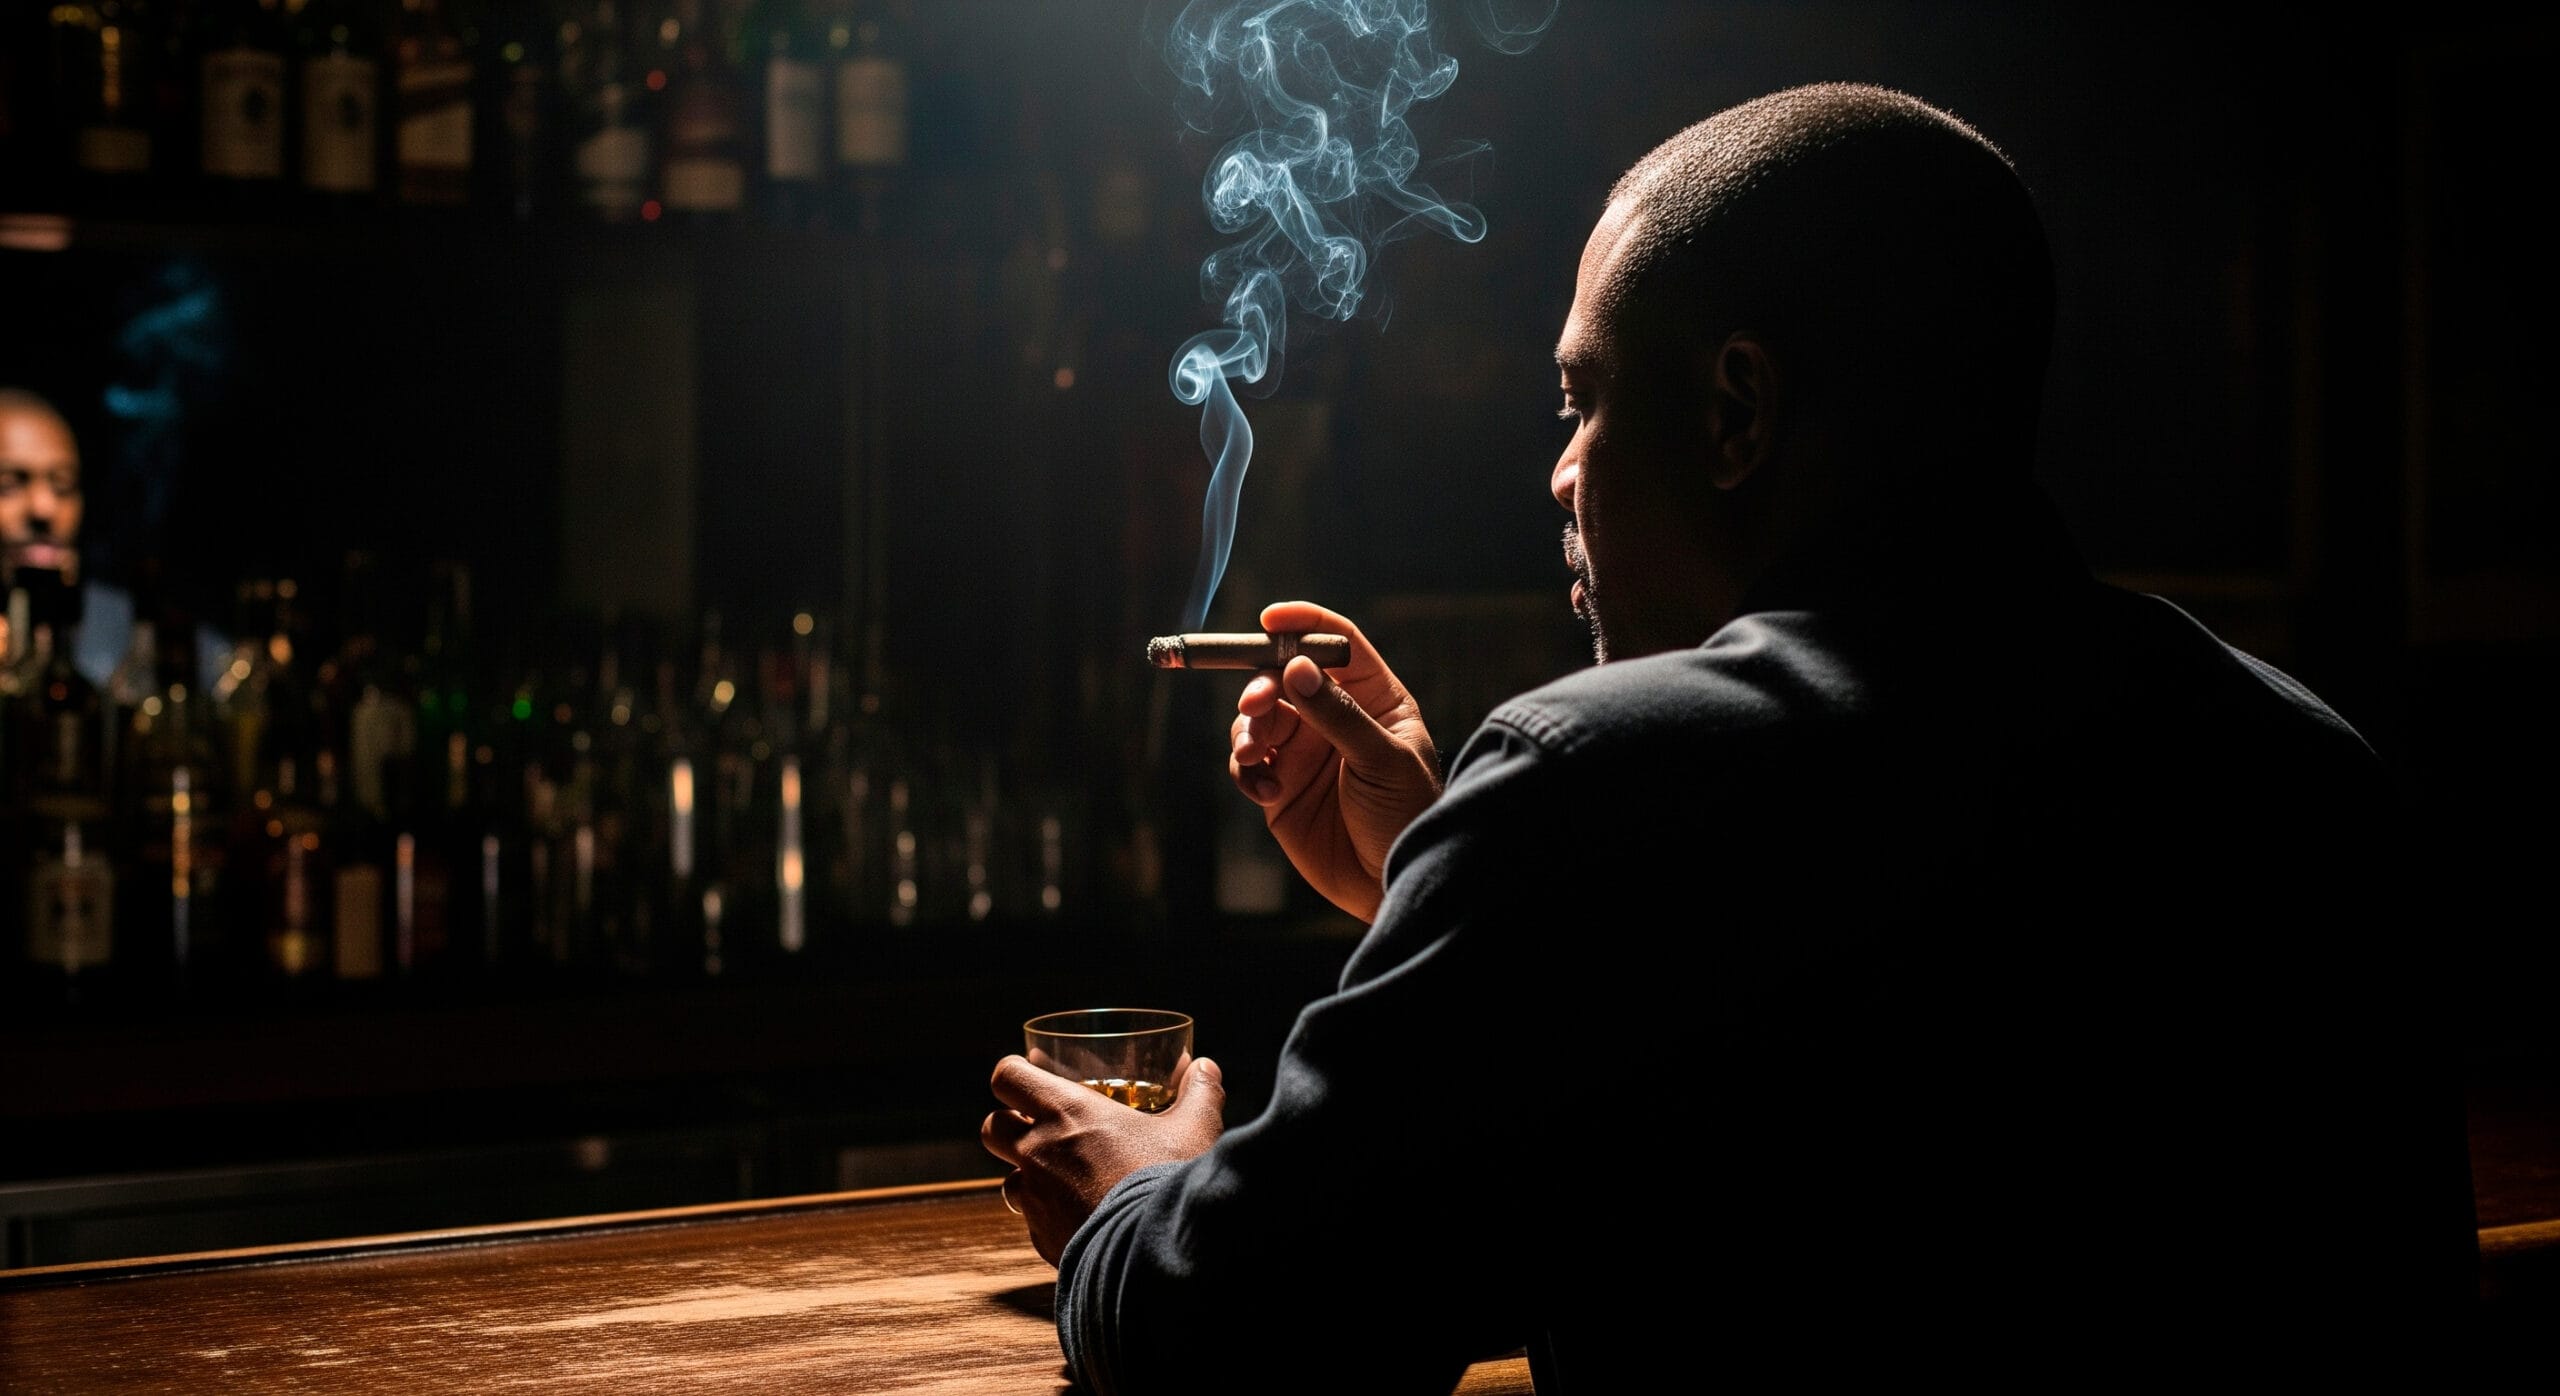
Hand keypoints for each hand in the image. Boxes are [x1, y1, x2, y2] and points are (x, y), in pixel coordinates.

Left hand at [982, 1055, 1226, 1265]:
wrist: (1154, 1251)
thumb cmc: (1166, 1179)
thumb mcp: (1193, 1129)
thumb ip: (1199, 1094)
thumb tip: (1206, 1068)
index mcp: (1064, 1112)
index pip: (1006, 1077)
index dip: (1013, 1074)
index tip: (1029, 1076)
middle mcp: (1036, 1152)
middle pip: (991, 1126)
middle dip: (1008, 1124)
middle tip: (1038, 1126)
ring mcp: (1034, 1198)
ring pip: (1006, 1177)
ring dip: (1025, 1174)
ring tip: (1061, 1176)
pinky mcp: (1041, 1236)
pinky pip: (1030, 1219)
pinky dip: (1046, 1213)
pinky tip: (1079, 1214)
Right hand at [1229, 600, 1440, 920]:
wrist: (1391, 883)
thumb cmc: (1406, 816)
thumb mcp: (1381, 761)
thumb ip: (1339, 715)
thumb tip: (1296, 668)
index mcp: (1372, 698)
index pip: (1336, 643)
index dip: (1303, 623)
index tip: (1270, 619)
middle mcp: (1333, 717)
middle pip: (1283, 676)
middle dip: (1261, 684)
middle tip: (1255, 707)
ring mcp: (1304, 751)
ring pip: (1257, 717)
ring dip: (1246, 729)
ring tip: (1252, 756)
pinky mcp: (1279, 786)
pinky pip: (1247, 762)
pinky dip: (1245, 769)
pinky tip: (1265, 792)